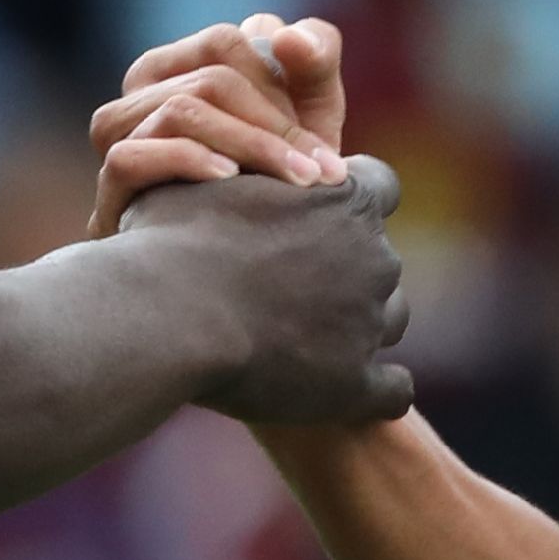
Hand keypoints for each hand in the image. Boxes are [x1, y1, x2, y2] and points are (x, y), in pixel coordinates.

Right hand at [92, 16, 348, 238]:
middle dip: (274, 126)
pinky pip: (130, 158)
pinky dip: (186, 162)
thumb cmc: (280, 175)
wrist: (254, 260)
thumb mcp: (309, 111)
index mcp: (179, 64)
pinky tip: (230, 180)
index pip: (224, 43)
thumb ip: (315, 59)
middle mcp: (139, 94)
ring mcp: (117, 140)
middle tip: (321, 173)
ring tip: (293, 181)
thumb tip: (289, 36)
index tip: (319, 140)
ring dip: (245, 144)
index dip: (279, 83)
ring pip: (177, 112)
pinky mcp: (108, 191)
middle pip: (208, 82)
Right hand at [117, 160, 412, 424]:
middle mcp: (374, 257)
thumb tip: (233, 167)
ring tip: (307, 338)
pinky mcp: (354, 386)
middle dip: (347, 268)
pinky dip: (375, 391)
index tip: (314, 218)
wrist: (166, 314)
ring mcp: (368, 324)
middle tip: (292, 283)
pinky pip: (392, 391)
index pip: (380, 187)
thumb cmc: (172, 239)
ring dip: (358, 326)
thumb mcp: (204, 178)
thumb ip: (241, 170)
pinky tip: (341, 392)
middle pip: (380, 259)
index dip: (348, 202)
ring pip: (387, 320)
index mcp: (347, 198)